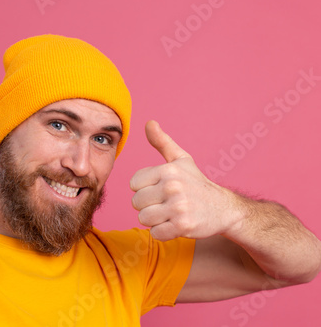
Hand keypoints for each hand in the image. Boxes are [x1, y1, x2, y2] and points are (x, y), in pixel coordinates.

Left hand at [130, 121, 242, 240]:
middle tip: (166, 203)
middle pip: (136, 202)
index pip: (133, 184)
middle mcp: (172, 187)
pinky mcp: (183, 226)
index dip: (144, 188)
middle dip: (148, 205)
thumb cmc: (196, 183)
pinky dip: (163, 232)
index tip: (160, 189)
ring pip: (143, 218)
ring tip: (170, 213)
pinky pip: (155, 233)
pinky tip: (175, 224)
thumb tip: (149, 123)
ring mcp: (178, 207)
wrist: (224, 209)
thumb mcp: (181, 159)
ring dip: (155, 220)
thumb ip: (162, 142)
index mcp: (168, 169)